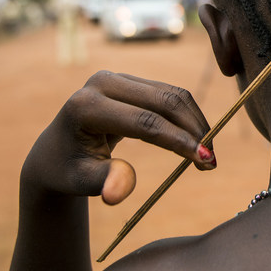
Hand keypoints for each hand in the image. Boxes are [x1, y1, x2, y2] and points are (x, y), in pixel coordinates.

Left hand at [21, 71, 215, 204]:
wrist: (58, 151)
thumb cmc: (69, 170)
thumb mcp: (81, 181)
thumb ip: (103, 182)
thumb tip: (118, 193)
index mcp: (86, 106)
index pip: (144, 122)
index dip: (178, 141)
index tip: (205, 162)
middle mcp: (102, 82)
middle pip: (163, 101)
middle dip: (193, 130)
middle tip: (212, 161)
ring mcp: (118, 77)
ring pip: (171, 94)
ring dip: (196, 123)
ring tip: (208, 154)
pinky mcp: (131, 80)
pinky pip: (169, 94)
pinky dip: (188, 117)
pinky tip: (198, 140)